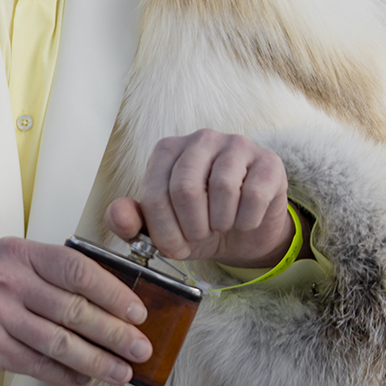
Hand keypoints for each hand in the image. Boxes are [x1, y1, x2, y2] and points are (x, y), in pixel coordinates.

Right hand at [0, 239, 151, 385]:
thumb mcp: (5, 262)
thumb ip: (48, 274)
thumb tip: (102, 300)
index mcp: (20, 253)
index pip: (78, 270)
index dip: (113, 292)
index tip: (137, 311)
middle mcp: (9, 281)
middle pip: (75, 309)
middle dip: (115, 333)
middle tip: (141, 348)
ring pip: (61, 342)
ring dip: (98, 360)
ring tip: (122, 371)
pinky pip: (39, 364)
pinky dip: (66, 375)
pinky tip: (84, 379)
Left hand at [108, 131, 293, 267]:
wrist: (242, 234)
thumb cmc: (196, 225)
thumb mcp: (159, 230)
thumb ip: (129, 223)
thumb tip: (117, 214)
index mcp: (168, 150)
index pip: (155, 193)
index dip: (164, 231)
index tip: (174, 246)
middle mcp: (201, 139)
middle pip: (186, 188)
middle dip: (192, 226)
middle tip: (200, 234)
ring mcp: (237, 145)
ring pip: (223, 188)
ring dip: (220, 223)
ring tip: (221, 225)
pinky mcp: (269, 161)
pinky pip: (254, 195)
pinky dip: (246, 220)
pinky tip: (243, 221)